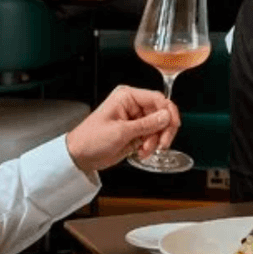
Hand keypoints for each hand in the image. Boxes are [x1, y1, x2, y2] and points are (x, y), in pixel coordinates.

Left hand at [65, 85, 181, 172]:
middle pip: (162, 113)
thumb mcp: (121, 132)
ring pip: (160, 127)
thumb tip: (166, 116)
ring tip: (144, 150)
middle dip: (163, 131)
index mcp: (127, 97)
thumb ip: (147, 124)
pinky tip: (141, 152)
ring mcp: (136, 119)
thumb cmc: (90, 139)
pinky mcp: (136, 132)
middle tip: (162, 144)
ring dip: (155, 141)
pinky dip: (151, 146)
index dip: (168, 112)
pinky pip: (153, 137)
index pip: (157, 98)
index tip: (172, 126)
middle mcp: (133, 105)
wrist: (79, 157)